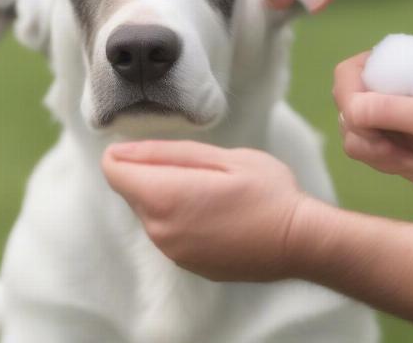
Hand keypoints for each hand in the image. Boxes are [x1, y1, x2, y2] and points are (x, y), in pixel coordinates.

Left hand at [102, 140, 324, 280]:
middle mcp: (160, 231)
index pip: (114, 170)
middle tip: (198, 166)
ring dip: (166, 194)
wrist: (298, 242)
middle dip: (152, 171)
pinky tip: (214, 211)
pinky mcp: (186, 264)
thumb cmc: (266, 191)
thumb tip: (123, 151)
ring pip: (149, 211)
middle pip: (131, 190)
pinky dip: (178, 215)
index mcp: (165, 198)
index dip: (126, 153)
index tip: (155, 149)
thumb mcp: (222, 157)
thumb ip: (167, 153)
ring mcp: (172, 252)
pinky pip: (166, 231)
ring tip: (211, 188)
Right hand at [333, 53, 412, 202]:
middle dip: (368, 132)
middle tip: (396, 142)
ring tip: (411, 154)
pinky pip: (357, 152)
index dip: (350, 97)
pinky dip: (382, 162)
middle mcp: (374, 91)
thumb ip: (393, 110)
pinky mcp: (371, 143)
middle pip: (342, 106)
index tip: (374, 121)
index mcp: (388, 69)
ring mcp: (372, 118)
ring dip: (379, 151)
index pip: (347, 74)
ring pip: (347, 134)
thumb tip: (351, 110)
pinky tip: (408, 161)